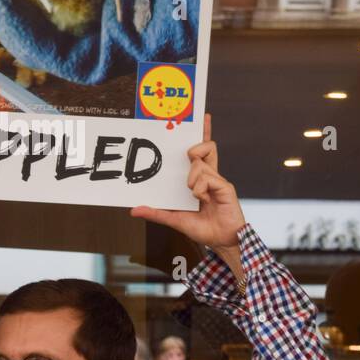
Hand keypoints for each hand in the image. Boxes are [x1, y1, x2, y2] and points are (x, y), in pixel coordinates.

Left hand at [130, 114, 245, 263]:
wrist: (221, 242)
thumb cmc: (203, 229)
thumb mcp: (174, 219)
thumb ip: (156, 213)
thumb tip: (133, 210)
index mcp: (200, 179)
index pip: (201, 152)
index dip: (203, 134)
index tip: (203, 117)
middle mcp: (209, 175)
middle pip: (207, 146)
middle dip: (202, 133)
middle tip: (200, 125)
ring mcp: (218, 179)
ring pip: (201, 162)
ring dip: (192, 176)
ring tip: (192, 192)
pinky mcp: (225, 186)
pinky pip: (207, 177)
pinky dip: (199, 187)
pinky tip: (201, 198)